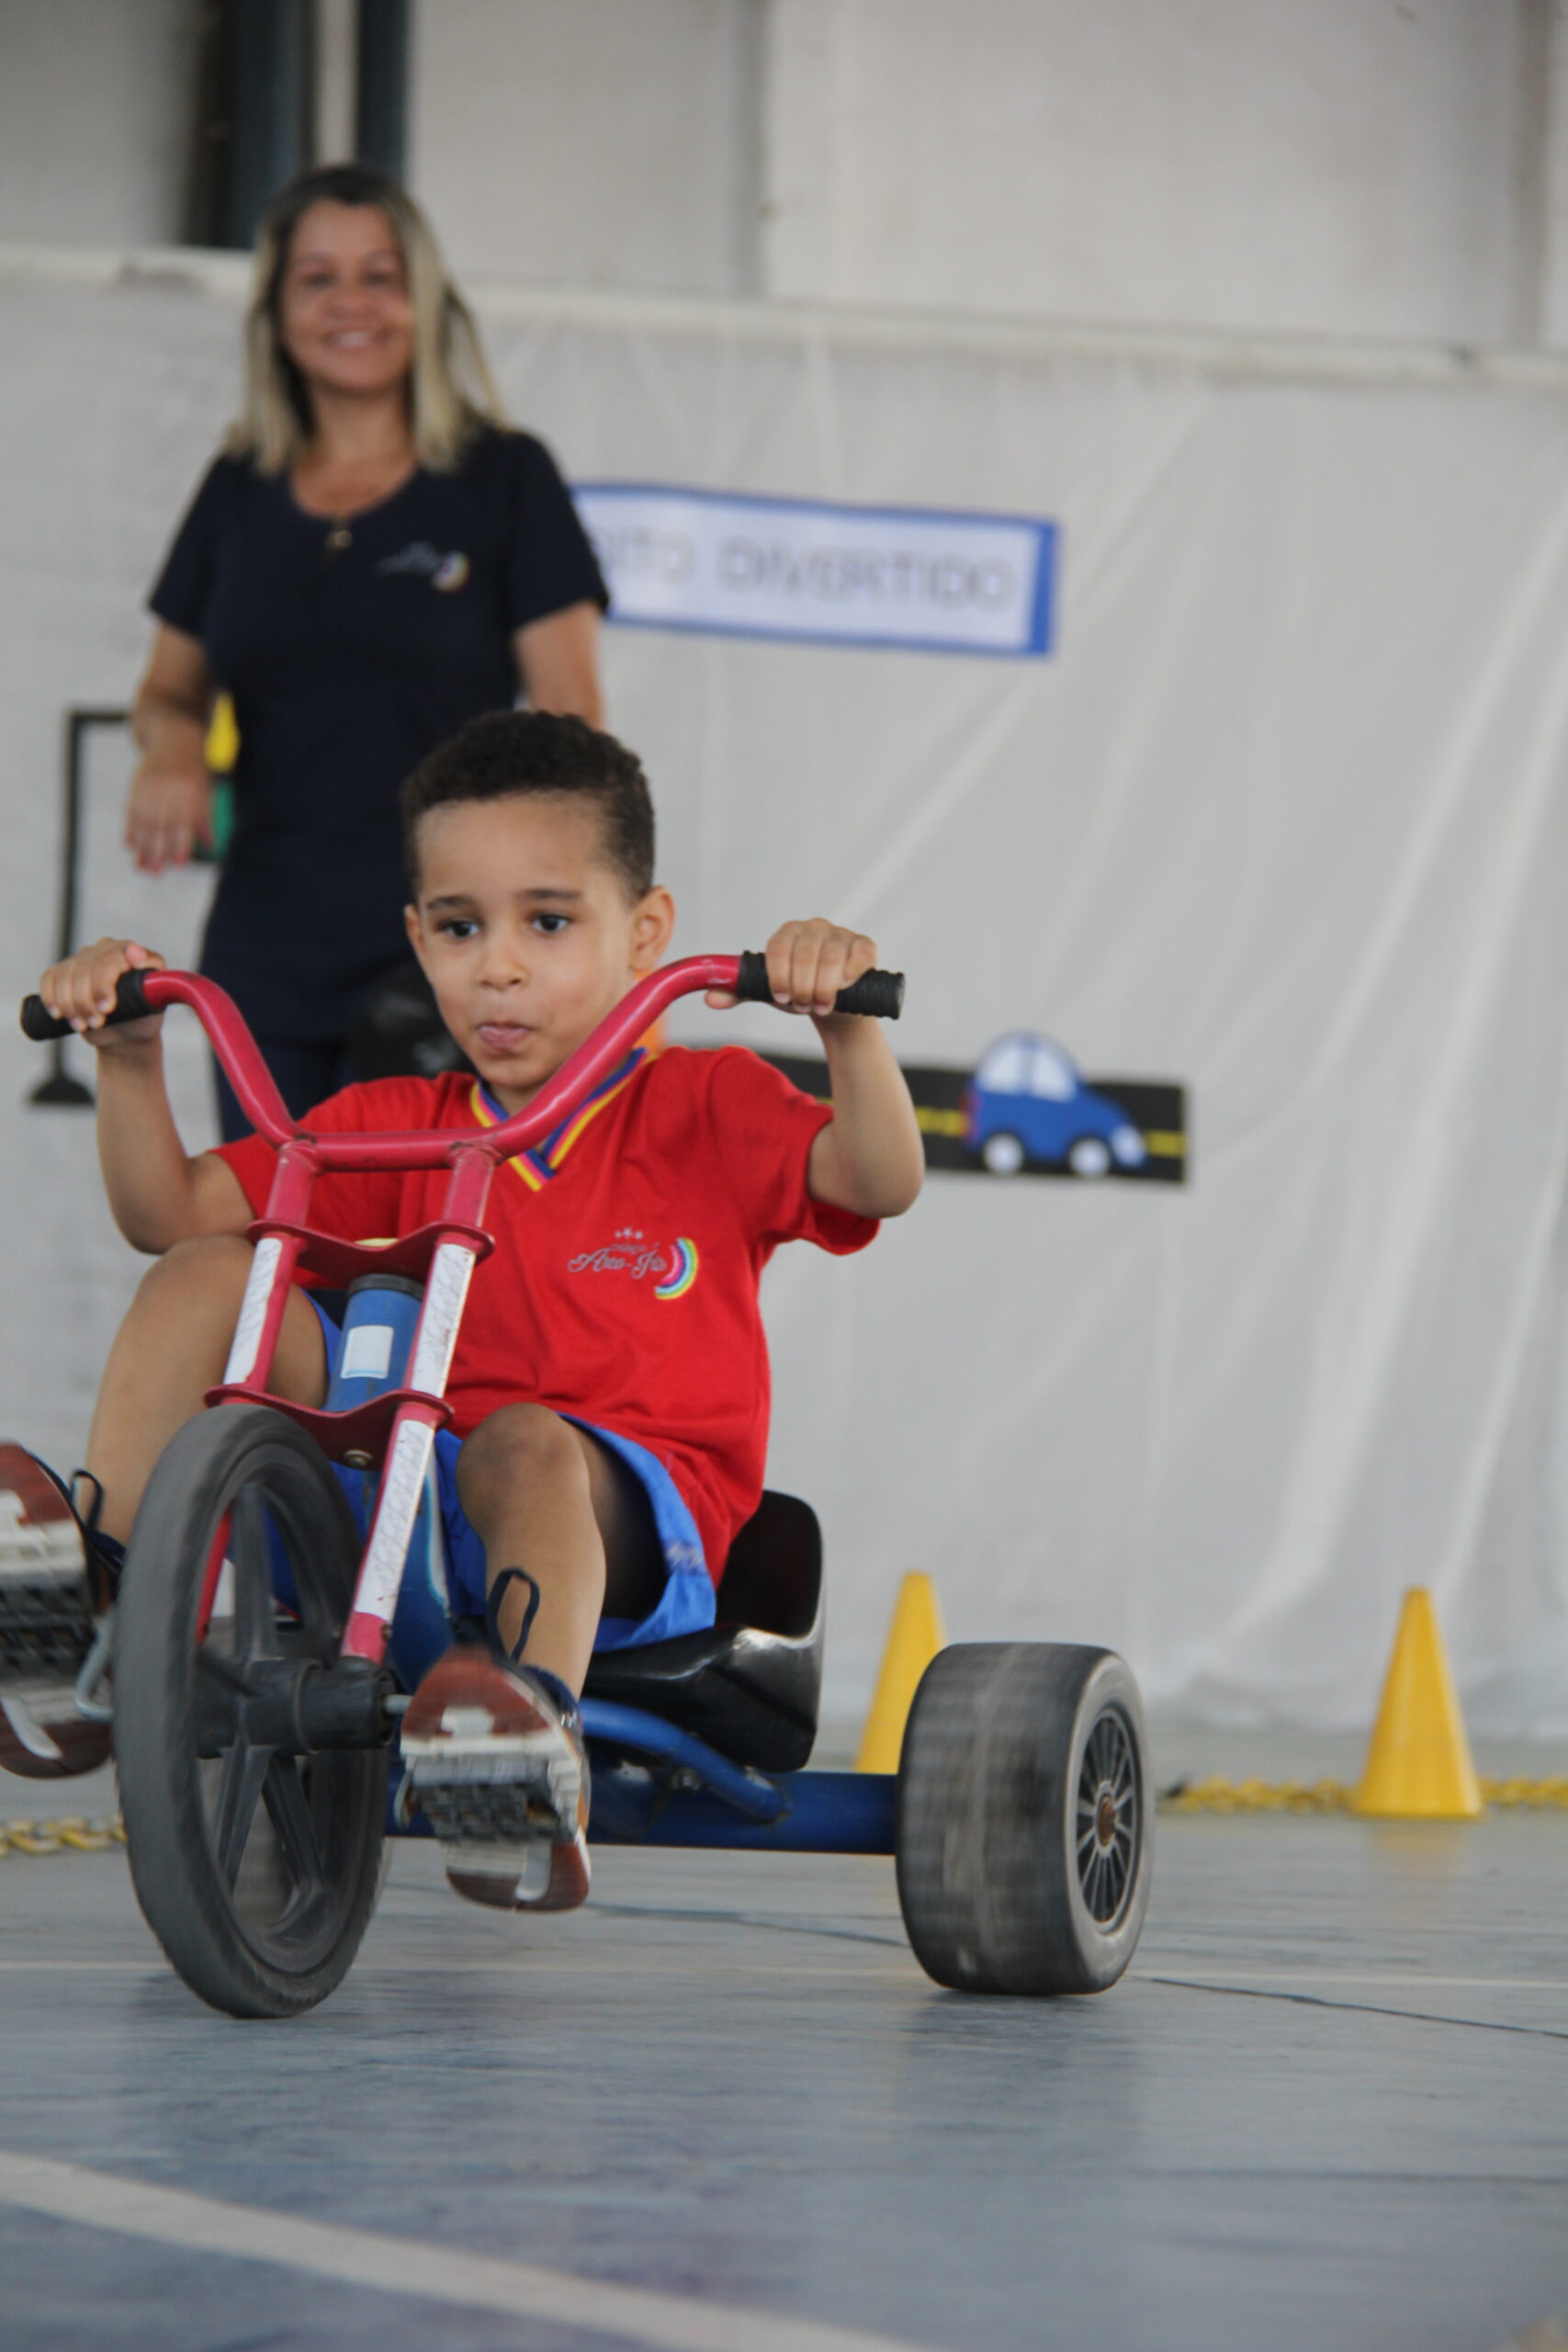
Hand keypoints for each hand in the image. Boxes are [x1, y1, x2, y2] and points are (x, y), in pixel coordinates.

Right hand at [38, 938, 165, 1045]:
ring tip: (84, 1025)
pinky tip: (59, 1014)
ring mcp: (83, 959)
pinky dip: (51, 998)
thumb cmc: (142, 1018)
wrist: (124, 1034)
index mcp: (130, 951)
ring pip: (64, 976)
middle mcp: (105, 949)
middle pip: (84, 969)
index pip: (110, 959)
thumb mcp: (155, 1003)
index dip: (103, 984)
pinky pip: (49, 978)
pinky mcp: (65, 972)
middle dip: (87, 1001)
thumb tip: (136, 952)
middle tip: (97, 1023)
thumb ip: (153, 978)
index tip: (106, 1008)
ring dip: (70, 1005)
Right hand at [126, 756, 214, 871]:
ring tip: (141, 868)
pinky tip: (130, 847)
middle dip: (157, 851)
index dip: (181, 843)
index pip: (184, 822)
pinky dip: (130, 829)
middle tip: (155, 874)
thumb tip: (211, 847)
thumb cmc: (196, 771)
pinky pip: (131, 812)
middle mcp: (168, 791)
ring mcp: (150, 789)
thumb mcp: (206, 791)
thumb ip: (205, 819)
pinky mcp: (137, 787)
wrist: (176, 739)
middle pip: (160, 826)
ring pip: (143, 822)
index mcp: (189, 793)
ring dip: (141, 847)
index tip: (179, 863)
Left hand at [707, 918, 877, 1026]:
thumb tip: (709, 998)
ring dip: (824, 988)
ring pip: (832, 958)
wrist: (833, 1005)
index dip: (779, 976)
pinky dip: (850, 975)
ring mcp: (841, 935)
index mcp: (786, 933)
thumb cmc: (798, 992)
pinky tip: (843, 989)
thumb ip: (740, 992)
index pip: (778, 947)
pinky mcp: (865, 946)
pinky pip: (860, 955)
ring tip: (820, 1005)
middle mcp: (814, 928)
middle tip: (803, 1005)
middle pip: (806, 954)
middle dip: (802, 987)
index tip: (781, 997)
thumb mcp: (768, 992)